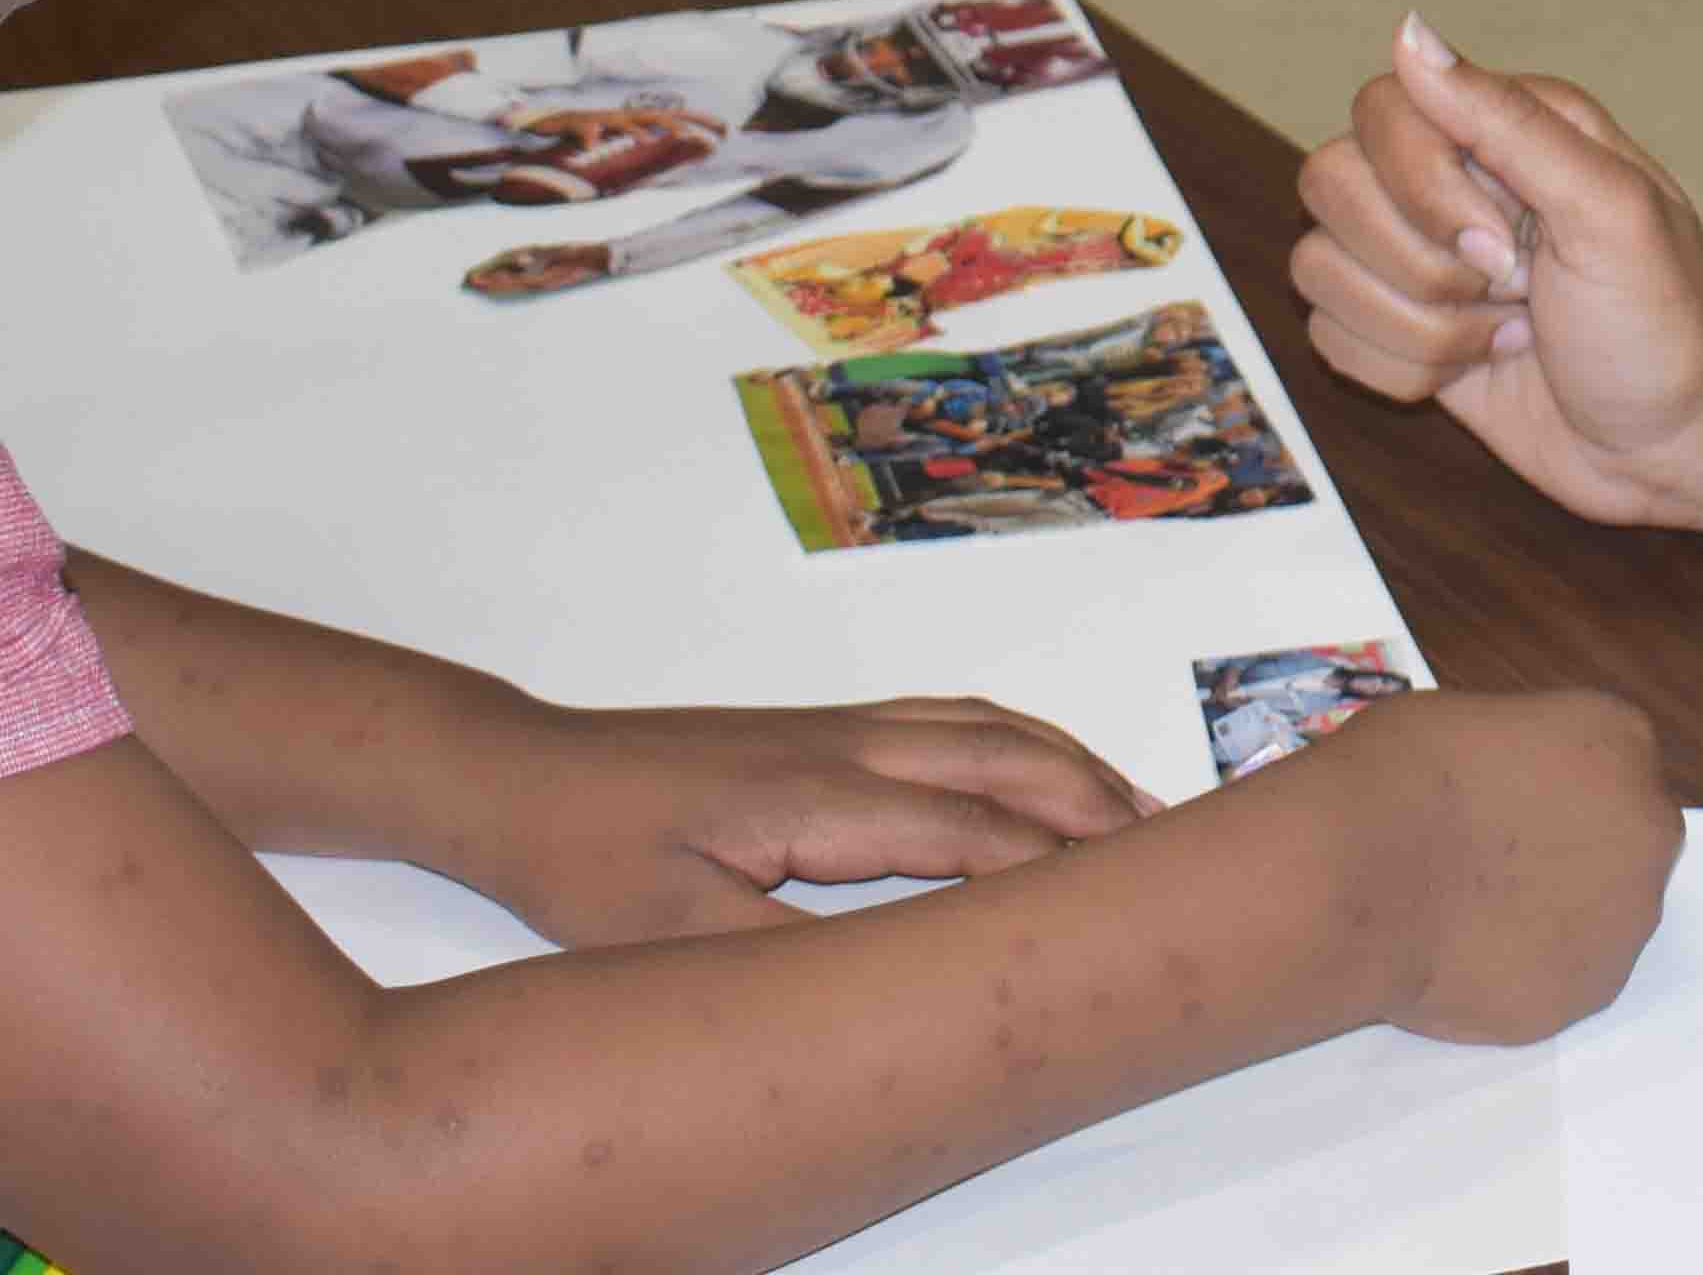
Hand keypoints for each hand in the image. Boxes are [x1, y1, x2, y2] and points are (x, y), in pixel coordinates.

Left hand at [474, 695, 1153, 948]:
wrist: (520, 778)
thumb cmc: (588, 861)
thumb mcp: (676, 935)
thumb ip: (792, 958)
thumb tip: (903, 979)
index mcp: (822, 795)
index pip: (977, 830)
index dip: (1062, 868)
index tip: (1139, 903)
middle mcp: (846, 746)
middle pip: (1008, 759)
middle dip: (1099, 804)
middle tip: (1182, 853)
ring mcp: (837, 730)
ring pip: (987, 729)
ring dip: (1071, 767)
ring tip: (1137, 816)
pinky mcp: (820, 733)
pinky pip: (951, 722)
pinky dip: (1019, 744)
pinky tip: (1036, 774)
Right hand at [1282, 684, 1685, 1042]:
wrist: (1360, 877)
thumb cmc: (1399, 774)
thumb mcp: (1466, 720)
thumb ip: (1516, 760)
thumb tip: (1504, 794)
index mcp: (1618, 740)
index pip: (1613, 761)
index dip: (1557, 784)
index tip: (1507, 801)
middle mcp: (1646, 829)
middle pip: (1625, 841)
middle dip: (1574, 852)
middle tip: (1495, 865)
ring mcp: (1626, 921)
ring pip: (1602, 919)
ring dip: (1556, 917)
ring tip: (1470, 920)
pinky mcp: (1588, 995)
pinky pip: (1564, 980)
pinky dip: (1525, 973)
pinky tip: (1465, 962)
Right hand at [1291, 17, 1702, 526]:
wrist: (1676, 448)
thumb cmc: (1665, 323)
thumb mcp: (1609, 212)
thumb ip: (1507, 121)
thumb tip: (1409, 31)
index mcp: (1506, 126)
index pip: (1383, 109)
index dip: (1422, 187)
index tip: (1504, 246)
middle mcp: (1449, 179)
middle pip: (1330, 181)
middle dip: (1419, 266)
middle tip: (1513, 292)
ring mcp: (1418, 256)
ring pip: (1318, 266)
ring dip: (1418, 328)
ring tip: (1505, 334)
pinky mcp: (1398, 329)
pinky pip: (1328, 335)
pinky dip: (1404, 370)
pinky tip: (1479, 367)